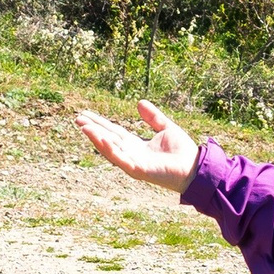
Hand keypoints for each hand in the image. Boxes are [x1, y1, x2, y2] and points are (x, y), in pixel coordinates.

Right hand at [75, 98, 198, 193]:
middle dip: (93, 129)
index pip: (114, 132)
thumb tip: (139, 103)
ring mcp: (133, 163)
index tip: (86, 114)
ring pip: (110, 149)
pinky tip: (101, 139)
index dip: (100, 123)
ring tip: (83, 126)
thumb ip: (153, 117)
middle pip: (108, 139)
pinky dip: (110, 149)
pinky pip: (121, 159)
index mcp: (136, 145)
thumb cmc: (183, 152)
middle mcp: (131, 154)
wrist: (195, 168)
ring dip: (96, 138)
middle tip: (77, 118)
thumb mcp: (166, 128)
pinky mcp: (138, 170)